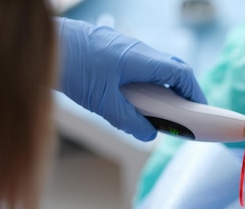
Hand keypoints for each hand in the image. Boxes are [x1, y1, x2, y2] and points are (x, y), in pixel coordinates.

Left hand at [56, 17, 206, 140]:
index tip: (199, 109)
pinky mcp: (115, 49)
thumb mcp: (103, 103)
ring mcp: (127, 47)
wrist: (45, 43)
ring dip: (162, 85)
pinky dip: (146, 80)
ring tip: (158, 108)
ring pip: (156, 66)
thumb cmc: (73, 67)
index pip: (181, 73)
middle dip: (182, 90)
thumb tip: (148, 134)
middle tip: (183, 111)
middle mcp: (139, 50)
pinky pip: (140, 64)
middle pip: (173, 67)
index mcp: (143, 59)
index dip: (194, 92)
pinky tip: (133, 96)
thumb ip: (129, 121)